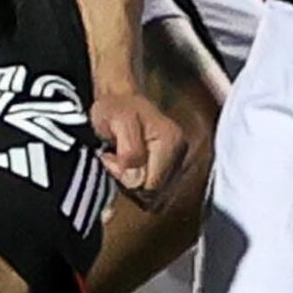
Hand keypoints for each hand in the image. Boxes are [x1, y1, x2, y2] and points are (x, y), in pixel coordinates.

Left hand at [94, 83, 187, 198]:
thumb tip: (137, 179)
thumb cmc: (115, 107)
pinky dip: (138, 181)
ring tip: (121, 159)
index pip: (151, 185)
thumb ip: (129, 151)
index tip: (112, 158)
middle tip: (114, 158)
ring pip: (153, 194)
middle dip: (130, 181)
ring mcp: (177, 161)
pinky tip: (130, 165)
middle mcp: (180, 153)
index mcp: (171, 142)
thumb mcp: (118, 121)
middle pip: (154, 193)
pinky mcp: (171, 167)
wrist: (118, 99)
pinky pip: (153, 189)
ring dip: (133, 182)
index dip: (128, 178)